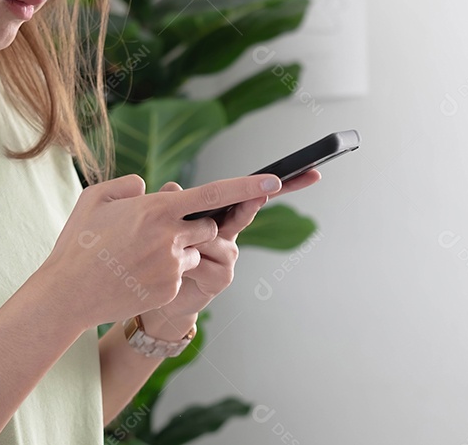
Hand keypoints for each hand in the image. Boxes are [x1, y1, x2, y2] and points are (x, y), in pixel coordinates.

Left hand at [137, 170, 322, 339]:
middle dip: (261, 194)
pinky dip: (184, 261)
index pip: (247, 194)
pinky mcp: (222, 277)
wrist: (159, 297)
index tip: (308, 172)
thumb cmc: (161, 257)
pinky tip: (179, 270)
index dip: (273, 183)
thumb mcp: (162, 224)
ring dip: (188, 238)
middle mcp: (230, 232)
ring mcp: (229, 255)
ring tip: (171, 248)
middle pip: (249, 208)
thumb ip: (169, 202)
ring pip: (212, 233)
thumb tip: (172, 186)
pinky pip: (201, 258)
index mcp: (220, 215)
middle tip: (274, 182)